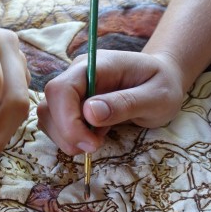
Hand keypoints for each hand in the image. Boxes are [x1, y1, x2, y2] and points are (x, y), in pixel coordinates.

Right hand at [37, 50, 184, 155]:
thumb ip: (125, 103)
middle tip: (94, 146)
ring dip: (65, 138)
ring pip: (48, 116)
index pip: (62, 89)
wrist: (161, 81)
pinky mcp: (69, 104)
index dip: (68, 120)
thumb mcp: (156, 96)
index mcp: (95, 65)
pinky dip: (67, 138)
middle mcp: (76, 74)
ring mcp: (71, 89)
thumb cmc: (162, 85)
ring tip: (94, 142)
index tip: (91, 143)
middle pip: (49, 105)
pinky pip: (55, 123)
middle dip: (67, 133)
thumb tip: (90, 113)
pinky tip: (91, 137)